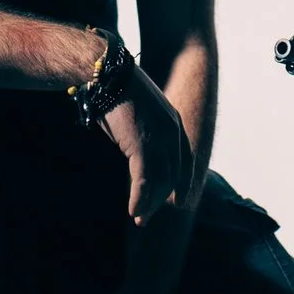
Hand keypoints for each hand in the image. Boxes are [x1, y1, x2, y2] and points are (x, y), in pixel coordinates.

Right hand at [96, 61, 188, 224]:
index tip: (177, 200)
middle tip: (148, 216)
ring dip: (149, 204)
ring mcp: (159, 140)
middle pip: (173, 175)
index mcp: (174, 124)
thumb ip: (144, 132)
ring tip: (139, 219)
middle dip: (161, 199)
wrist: (108, 74)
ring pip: (159, 182)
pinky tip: (133, 211)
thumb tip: (137, 151)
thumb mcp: (139, 112)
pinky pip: (143, 181)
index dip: (182, 183)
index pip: (185, 161)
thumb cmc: (117, 90)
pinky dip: (139, 199)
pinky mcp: (142, 146)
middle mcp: (172, 133)